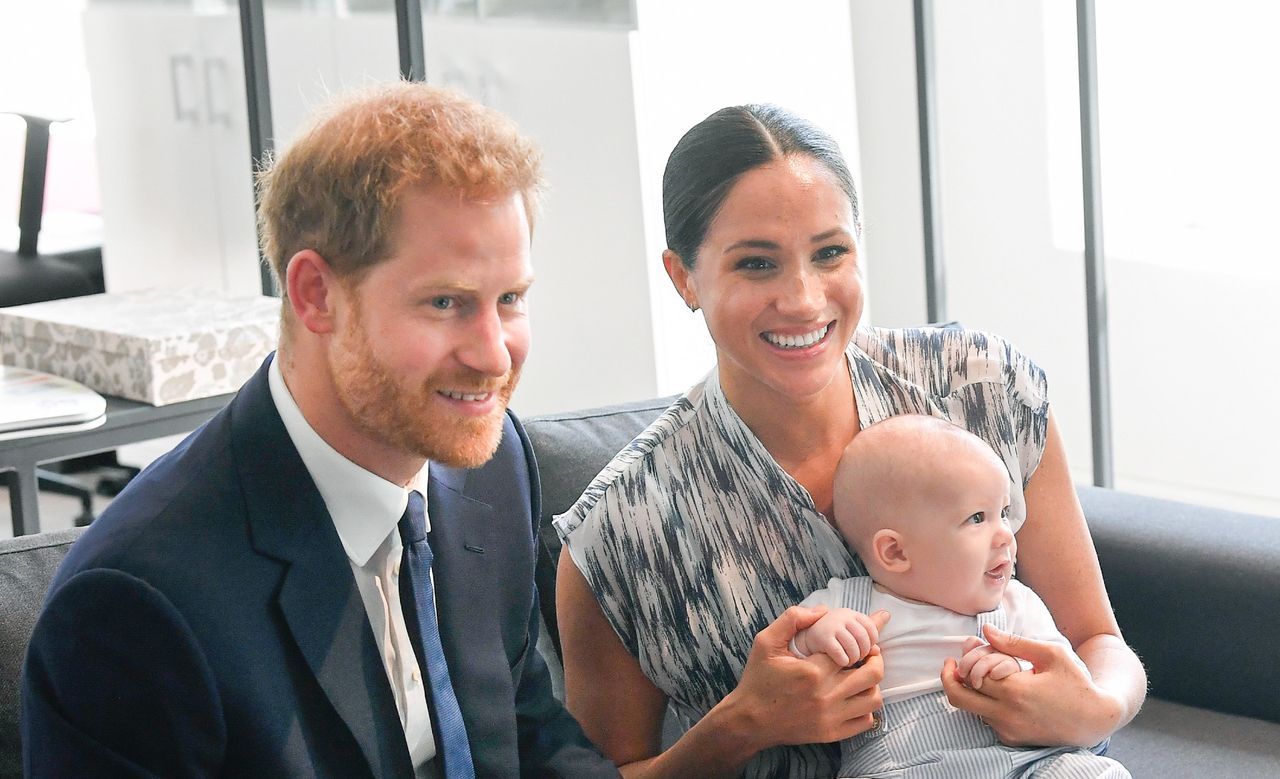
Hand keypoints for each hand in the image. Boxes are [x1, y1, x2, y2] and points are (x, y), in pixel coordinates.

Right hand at [726, 606, 889, 749]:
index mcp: (813, 671)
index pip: (855, 649)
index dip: (864, 640)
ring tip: (860, 676)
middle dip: (875, 658)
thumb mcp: (766, 642)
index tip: (866, 636)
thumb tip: (823, 610)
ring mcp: (831, 718)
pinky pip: (866, 721)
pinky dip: (866, 708)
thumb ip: (792, 619)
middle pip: (873, 674)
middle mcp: (826, 695)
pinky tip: (854, 698)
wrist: (749, 720)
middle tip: (867, 654)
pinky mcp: (831, 734)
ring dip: (872, 684)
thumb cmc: (758, 679)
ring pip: (874, 699)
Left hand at [941, 624, 1124, 747]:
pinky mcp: (1012, 739)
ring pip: (971, 709)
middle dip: (949, 678)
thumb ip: (1015, 642)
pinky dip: (985, 705)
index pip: (970, 674)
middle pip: (958, 697)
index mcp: (1015, 691)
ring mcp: (1009, 730)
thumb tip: (985, 630)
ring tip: (983, 674)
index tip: (967, 648)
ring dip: (969, 691)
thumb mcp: (1051, 654)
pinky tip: (999, 691)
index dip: (964, 659)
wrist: (1095, 719)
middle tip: (951, 665)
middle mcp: (1007, 715)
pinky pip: (986, 720)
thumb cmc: (1076, 682)